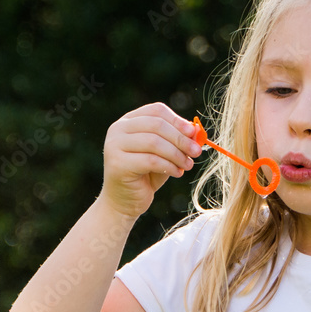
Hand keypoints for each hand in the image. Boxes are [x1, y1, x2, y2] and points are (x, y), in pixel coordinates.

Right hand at [97, 103, 202, 218]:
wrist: (125, 200)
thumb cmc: (147, 174)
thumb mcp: (165, 153)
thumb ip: (177, 140)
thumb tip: (196, 131)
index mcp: (129, 121)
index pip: (156, 111)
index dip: (177, 120)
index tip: (193, 132)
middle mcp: (118, 129)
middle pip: (157, 125)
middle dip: (181, 139)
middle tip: (196, 152)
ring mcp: (114, 145)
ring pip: (154, 142)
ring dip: (177, 154)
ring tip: (188, 165)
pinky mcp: (117, 163)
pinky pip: (150, 160)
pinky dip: (169, 166)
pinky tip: (177, 173)